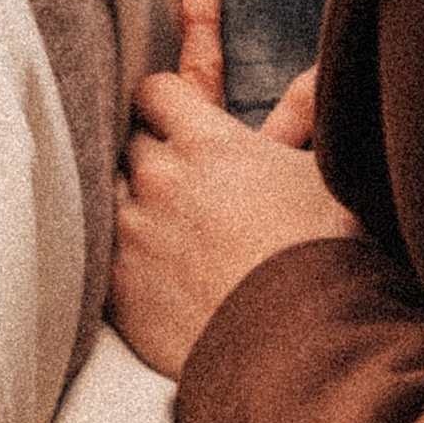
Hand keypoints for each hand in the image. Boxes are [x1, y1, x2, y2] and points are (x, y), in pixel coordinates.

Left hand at [111, 0, 358, 376]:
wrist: (298, 349)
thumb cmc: (326, 257)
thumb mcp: (324, 173)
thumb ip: (307, 116)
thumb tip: (314, 73)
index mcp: (206, 142)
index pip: (155, 91)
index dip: (164, 102)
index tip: (172, 116)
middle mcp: (158, 179)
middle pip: (130, 142)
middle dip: (151, 153)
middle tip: (174, 175)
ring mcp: (130, 234)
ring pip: (107, 196)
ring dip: (131, 203)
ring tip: (160, 225)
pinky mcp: (117, 289)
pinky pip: (97, 253)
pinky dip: (118, 253)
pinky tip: (145, 267)